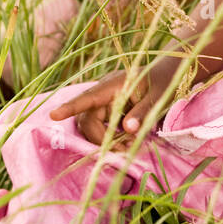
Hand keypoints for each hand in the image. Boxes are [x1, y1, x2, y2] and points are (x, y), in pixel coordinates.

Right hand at [49, 57, 179, 144]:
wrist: (168, 72)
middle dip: (100, 138)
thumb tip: (126, 130)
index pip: (88, 98)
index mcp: (114, 85)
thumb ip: (142, 112)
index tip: (54, 115)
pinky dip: (110, 136)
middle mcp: (105, 92)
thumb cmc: (164, 81)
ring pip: (93, 124)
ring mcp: (105, 100)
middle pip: (88, 119)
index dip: (70, 107)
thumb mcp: (158, 96)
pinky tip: (127, 141)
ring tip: (128, 147)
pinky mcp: (109, 107)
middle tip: (123, 151)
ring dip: (105, 139)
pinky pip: (101, 125)